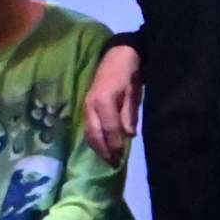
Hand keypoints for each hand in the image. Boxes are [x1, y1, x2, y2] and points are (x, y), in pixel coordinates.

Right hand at [81, 41, 140, 160]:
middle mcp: (91, 105)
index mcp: (103, 101)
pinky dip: (94, 139)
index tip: (121, 158)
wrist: (117, 55)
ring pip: (89, 132)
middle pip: (94, 134)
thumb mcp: (133, 93)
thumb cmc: (128, 74)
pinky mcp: (86, 107)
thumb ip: (129, 114)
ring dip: (97, 147)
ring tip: (107, 159)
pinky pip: (88, 127)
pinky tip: (101, 146)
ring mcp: (86, 106)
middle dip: (103, 151)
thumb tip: (128, 135)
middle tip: (113, 164)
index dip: (115, 145)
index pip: (110, 129)